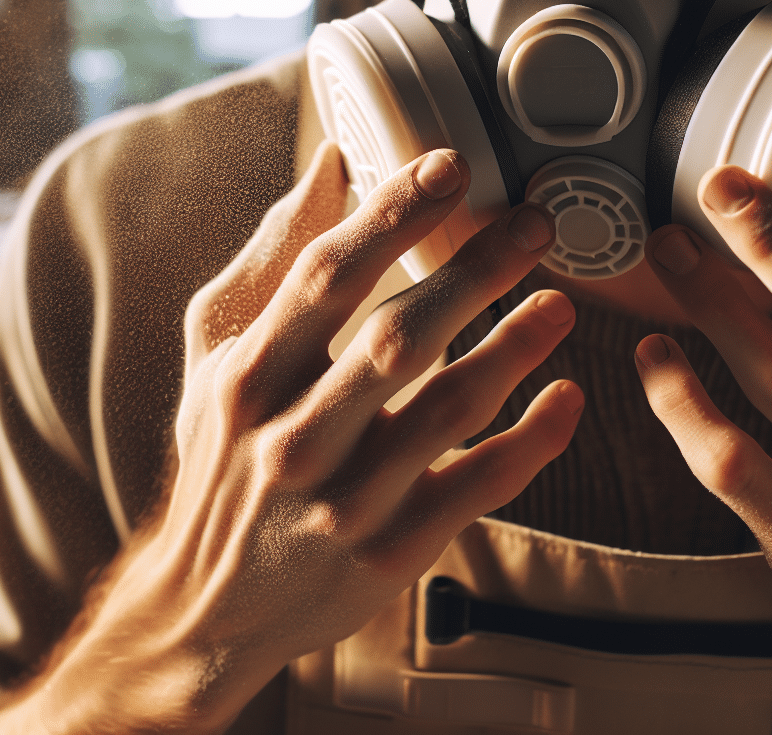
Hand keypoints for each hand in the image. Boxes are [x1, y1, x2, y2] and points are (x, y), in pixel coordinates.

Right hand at [13, 143, 581, 734]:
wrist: (204, 608)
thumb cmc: (221, 458)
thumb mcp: (217, 355)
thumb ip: (271, 258)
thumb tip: (330, 162)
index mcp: (249, 376)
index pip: (325, 279)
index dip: (391, 215)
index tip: (449, 163)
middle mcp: (293, 437)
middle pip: (396, 339)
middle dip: (473, 272)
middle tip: (534, 222)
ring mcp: (344, 501)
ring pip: (445, 412)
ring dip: (512, 350)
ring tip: (562, 301)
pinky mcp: (390, 554)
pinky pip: (475, 489)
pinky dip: (530, 442)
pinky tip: (567, 396)